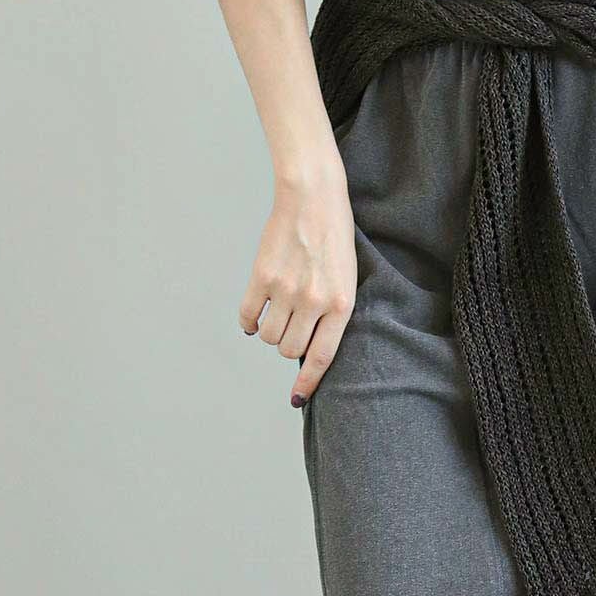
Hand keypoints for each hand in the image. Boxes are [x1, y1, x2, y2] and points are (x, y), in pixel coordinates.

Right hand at [239, 150, 357, 406]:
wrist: (314, 197)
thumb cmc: (335, 238)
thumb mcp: (347, 279)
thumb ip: (332, 314)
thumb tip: (309, 349)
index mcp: (341, 305)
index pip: (321, 358)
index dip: (308, 383)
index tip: (297, 398)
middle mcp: (313, 302)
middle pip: (290, 350)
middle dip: (289, 347)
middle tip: (292, 330)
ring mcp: (286, 290)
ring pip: (269, 337)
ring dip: (270, 334)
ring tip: (277, 317)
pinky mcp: (262, 276)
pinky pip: (248, 315)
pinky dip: (249, 323)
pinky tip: (255, 318)